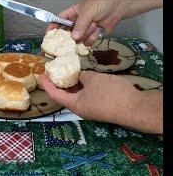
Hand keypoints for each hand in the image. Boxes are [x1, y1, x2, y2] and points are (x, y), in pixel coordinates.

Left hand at [40, 71, 162, 133]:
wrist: (135, 107)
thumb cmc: (110, 94)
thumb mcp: (93, 80)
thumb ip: (83, 75)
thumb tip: (79, 75)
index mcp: (74, 105)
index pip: (55, 94)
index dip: (47, 84)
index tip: (42, 74)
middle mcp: (80, 108)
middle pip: (65, 95)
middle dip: (59, 82)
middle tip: (55, 69)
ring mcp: (91, 108)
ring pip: (77, 94)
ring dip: (72, 83)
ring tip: (68, 69)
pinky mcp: (100, 105)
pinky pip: (87, 94)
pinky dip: (83, 85)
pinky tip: (84, 75)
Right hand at [47, 0, 162, 45]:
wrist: (120, 6)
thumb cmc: (104, 2)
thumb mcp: (88, 11)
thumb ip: (79, 25)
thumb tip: (73, 37)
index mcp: (72, 13)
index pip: (58, 21)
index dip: (52, 28)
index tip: (48, 36)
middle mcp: (77, 23)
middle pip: (66, 34)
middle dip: (68, 38)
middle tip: (68, 41)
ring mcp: (85, 30)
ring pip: (78, 40)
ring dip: (85, 35)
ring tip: (93, 25)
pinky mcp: (93, 36)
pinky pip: (88, 42)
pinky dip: (93, 37)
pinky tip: (98, 29)